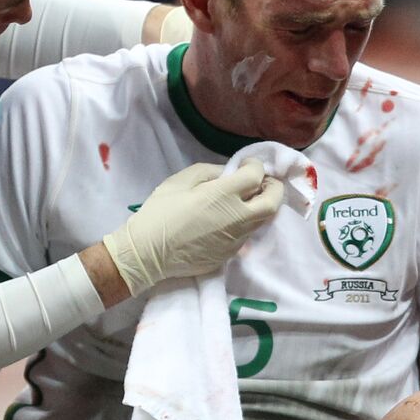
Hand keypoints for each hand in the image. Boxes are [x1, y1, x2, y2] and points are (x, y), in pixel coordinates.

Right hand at [101, 159, 283, 295]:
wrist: (147, 254)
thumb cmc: (160, 213)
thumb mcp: (180, 181)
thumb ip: (210, 172)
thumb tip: (229, 173)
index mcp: (224, 195)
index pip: (256, 175)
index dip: (255, 166)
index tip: (245, 165)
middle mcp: (237, 218)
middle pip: (273, 201)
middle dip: (273, 187)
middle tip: (261, 182)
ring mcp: (236, 240)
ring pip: (263, 220)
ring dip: (260, 206)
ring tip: (245, 200)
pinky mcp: (230, 255)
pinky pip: (246, 235)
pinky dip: (244, 223)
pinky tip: (227, 220)